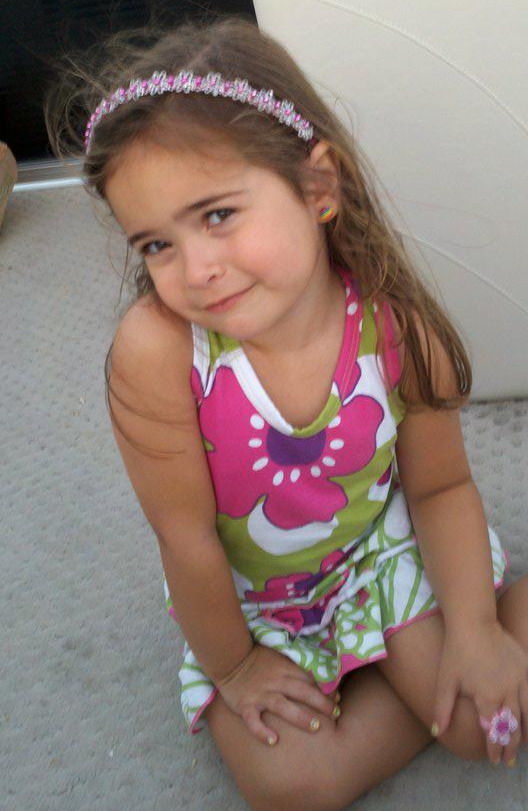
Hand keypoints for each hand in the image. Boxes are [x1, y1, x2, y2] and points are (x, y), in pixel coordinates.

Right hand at [216, 644, 339, 744]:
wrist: (230, 658)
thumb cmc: (257, 657)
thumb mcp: (279, 656)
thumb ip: (294, 665)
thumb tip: (316, 674)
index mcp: (284, 669)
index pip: (308, 679)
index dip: (325, 689)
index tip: (338, 699)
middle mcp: (275, 682)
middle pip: (301, 692)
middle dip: (321, 703)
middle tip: (336, 714)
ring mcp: (260, 695)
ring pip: (282, 706)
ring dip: (300, 716)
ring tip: (316, 727)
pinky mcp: (245, 706)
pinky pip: (253, 720)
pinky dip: (261, 731)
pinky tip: (273, 741)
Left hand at [433, 621, 527, 763]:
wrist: (474, 622)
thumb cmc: (456, 652)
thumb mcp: (446, 681)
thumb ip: (443, 708)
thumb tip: (437, 732)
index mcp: (487, 697)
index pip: (493, 730)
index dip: (494, 748)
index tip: (494, 760)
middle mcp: (506, 692)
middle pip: (511, 726)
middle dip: (510, 746)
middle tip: (509, 760)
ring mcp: (519, 679)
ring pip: (527, 713)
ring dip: (525, 732)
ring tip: (523, 746)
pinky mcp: (525, 668)